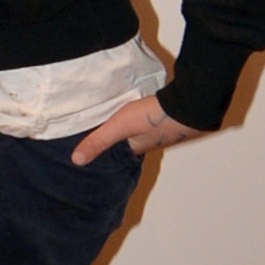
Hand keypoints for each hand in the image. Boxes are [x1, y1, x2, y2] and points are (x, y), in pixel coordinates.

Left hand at [70, 94, 199, 164]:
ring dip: (125, 127)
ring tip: (109, 119)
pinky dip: (137, 117)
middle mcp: (148, 143)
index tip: (86, 148)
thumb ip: (98, 140)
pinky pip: (147, 119)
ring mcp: (159, 131)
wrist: (188, 103)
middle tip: (94, 132)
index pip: (114, 155)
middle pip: (125, 142)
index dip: (102, 151)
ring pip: (136, 131)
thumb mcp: (119, 127)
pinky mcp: (166, 117)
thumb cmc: (154, 118)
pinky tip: (132, 108)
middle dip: (112, 139)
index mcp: (135, 150)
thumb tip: (76, 160)